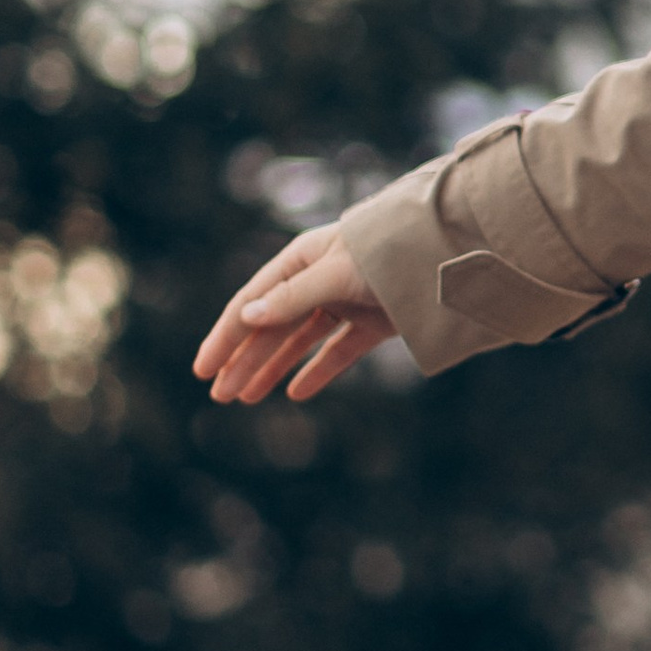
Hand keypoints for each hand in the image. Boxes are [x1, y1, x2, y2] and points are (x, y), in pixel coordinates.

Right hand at [195, 226, 396, 405]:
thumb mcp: (335, 274)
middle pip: (271, 327)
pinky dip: (318, 371)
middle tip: (220, 397)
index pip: (252, 304)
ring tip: (247, 398)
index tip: (204, 370)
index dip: (225, 338)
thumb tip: (247, 316)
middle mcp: (317, 281)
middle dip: (244, 361)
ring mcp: (344, 302)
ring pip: (299, 342)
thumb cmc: (385, 252)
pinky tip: (296, 393)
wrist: (446, 252)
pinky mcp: (372, 322)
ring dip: (272, 369)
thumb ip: (293, 297)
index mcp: (300, 260)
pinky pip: (337, 351)